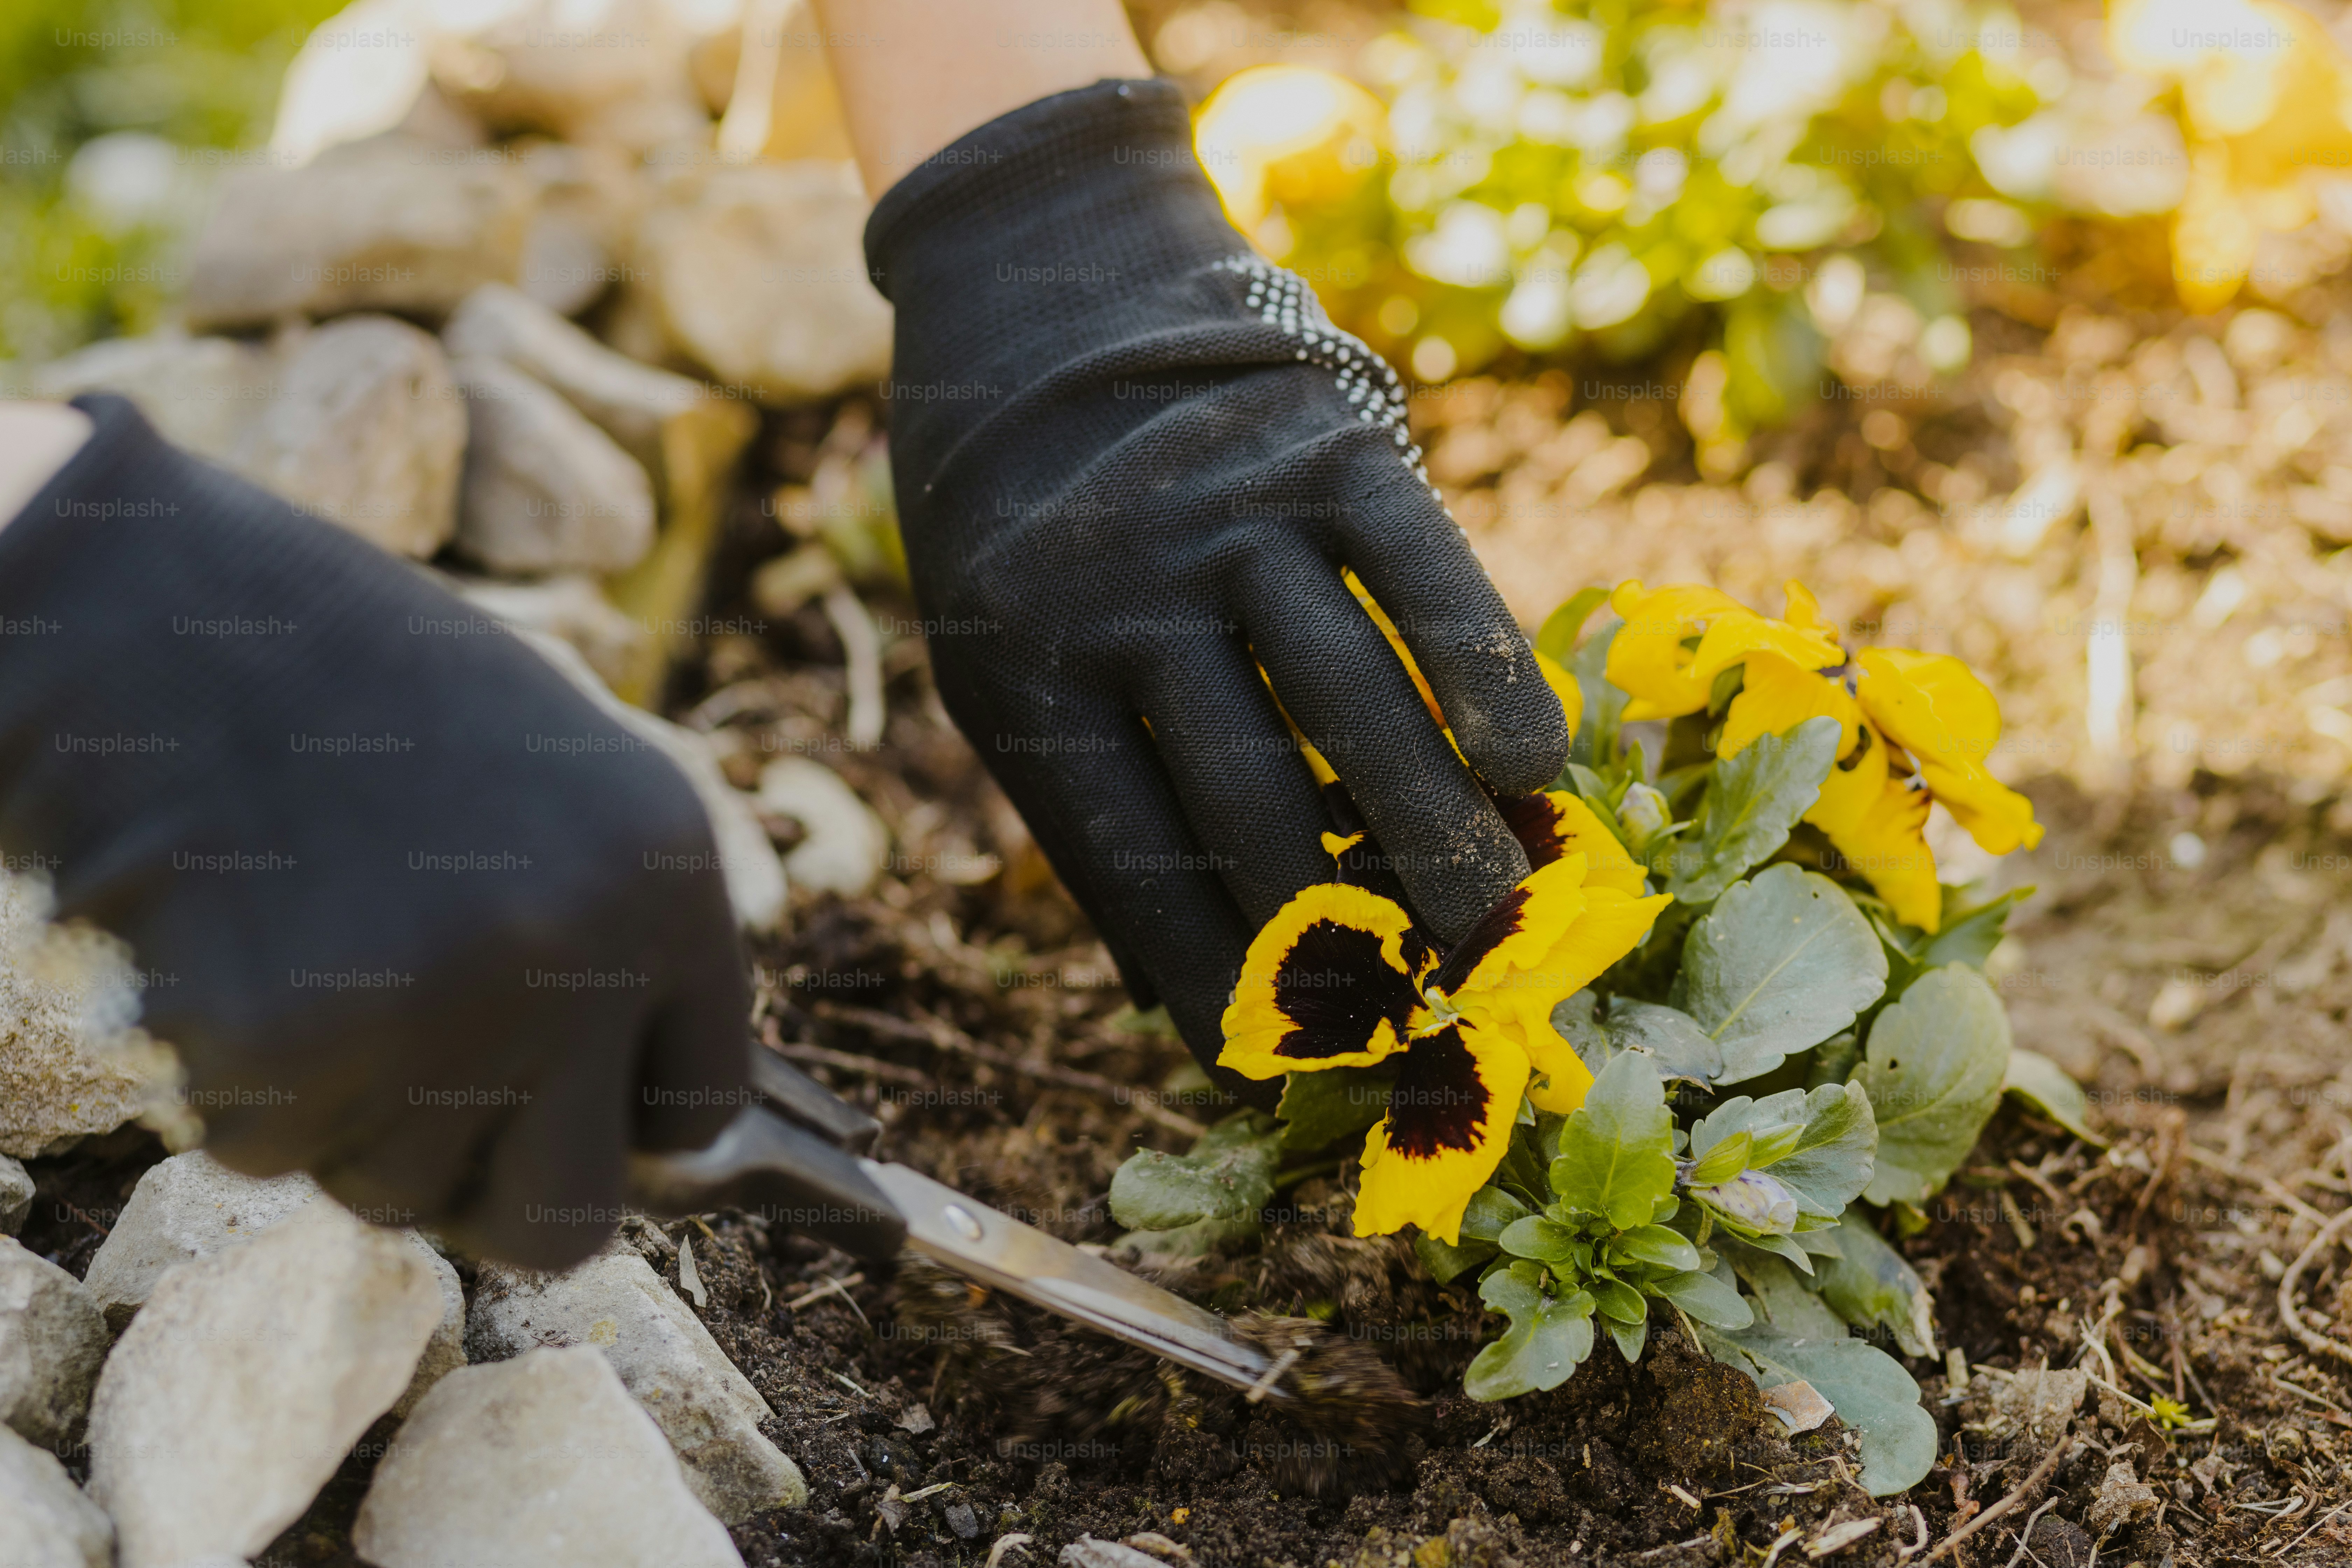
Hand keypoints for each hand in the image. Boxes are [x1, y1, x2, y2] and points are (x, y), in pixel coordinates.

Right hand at [0, 395, 749, 1266]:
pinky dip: (244, 1087)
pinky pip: (272, 1154)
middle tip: (431, 1122)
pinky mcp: (288, 1051)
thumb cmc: (356, 691)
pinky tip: (231, 957)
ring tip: (312, 962)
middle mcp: (580, 952)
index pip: (702, 1106)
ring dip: (350, 1121)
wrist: (159, 618)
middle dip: (496, 1196)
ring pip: (399, 1194)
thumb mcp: (553, 782)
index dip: (624, 1124)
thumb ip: (610, 945)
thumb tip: (646, 1131)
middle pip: (570, 1217)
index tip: (568, 1111)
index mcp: (666, 874)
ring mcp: (442, 1009)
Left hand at [862, 81, 1569, 1087]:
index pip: (1131, 860)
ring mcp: (1235, 510)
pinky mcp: (1330, 438)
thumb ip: (1083, 784)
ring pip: (1358, 703)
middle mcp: (1123, 593)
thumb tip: (1182, 979)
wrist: (1041, 273)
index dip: (1210, 972)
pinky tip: (1539, 767)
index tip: (1274, 1054)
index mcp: (1019, 665)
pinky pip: (1430, 579)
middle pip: (1254, 800)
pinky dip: (1492, 676)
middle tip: (1421, 1012)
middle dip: (1342, 928)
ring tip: (1499, 930)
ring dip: (1438, 830)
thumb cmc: (1018, 503)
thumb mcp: (991, 642)